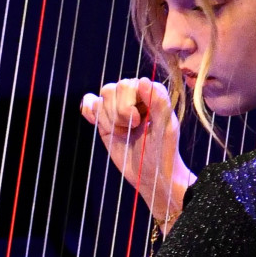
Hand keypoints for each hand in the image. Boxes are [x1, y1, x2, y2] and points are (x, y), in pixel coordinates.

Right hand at [80, 78, 193, 225]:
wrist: (151, 176)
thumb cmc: (163, 152)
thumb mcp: (165, 128)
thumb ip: (158, 102)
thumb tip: (143, 81)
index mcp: (152, 93)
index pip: (129, 84)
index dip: (128, 104)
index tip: (139, 123)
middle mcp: (135, 96)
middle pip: (113, 89)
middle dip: (118, 113)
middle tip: (132, 129)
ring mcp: (119, 107)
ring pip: (101, 97)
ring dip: (108, 119)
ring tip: (122, 132)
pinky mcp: (106, 120)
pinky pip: (90, 103)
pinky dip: (89, 111)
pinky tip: (98, 123)